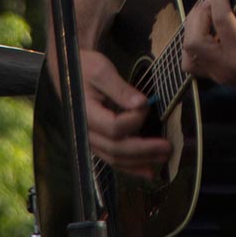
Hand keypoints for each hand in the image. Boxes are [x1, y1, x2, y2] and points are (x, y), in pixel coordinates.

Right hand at [56, 48, 172, 171]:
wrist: (67, 71)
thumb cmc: (85, 67)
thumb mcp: (102, 70)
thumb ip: (121, 89)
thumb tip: (142, 105)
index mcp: (85, 113)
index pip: (114, 127)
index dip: (135, 120)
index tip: (147, 105)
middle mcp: (85, 131)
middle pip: (116, 149)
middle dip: (144, 150)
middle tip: (168, 147)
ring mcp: (90, 139)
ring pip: (115, 158)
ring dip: (140, 162)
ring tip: (162, 160)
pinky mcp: (96, 141)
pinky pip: (112, 158)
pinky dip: (130, 166)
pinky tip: (146, 169)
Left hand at [181, 0, 235, 95]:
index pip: (221, 20)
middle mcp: (226, 68)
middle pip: (194, 41)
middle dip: (200, 13)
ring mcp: (219, 75)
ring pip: (189, 53)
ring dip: (193, 29)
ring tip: (208, 11)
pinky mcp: (218, 76)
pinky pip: (193, 62)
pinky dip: (194, 43)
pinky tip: (208, 30)